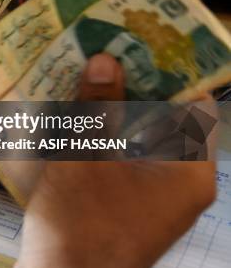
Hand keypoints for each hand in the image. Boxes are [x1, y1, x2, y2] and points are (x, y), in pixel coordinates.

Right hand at [14, 53, 216, 267]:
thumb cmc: (81, 223)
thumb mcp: (87, 155)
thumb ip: (100, 106)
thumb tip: (106, 61)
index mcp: (189, 173)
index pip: (196, 109)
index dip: (173, 73)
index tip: (144, 44)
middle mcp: (178, 186)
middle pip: (163, 122)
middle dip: (133, 88)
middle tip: (106, 54)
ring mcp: (150, 199)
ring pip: (137, 141)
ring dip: (111, 112)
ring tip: (84, 78)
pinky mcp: (124, 207)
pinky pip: (119, 160)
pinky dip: (100, 138)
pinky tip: (71, 118)